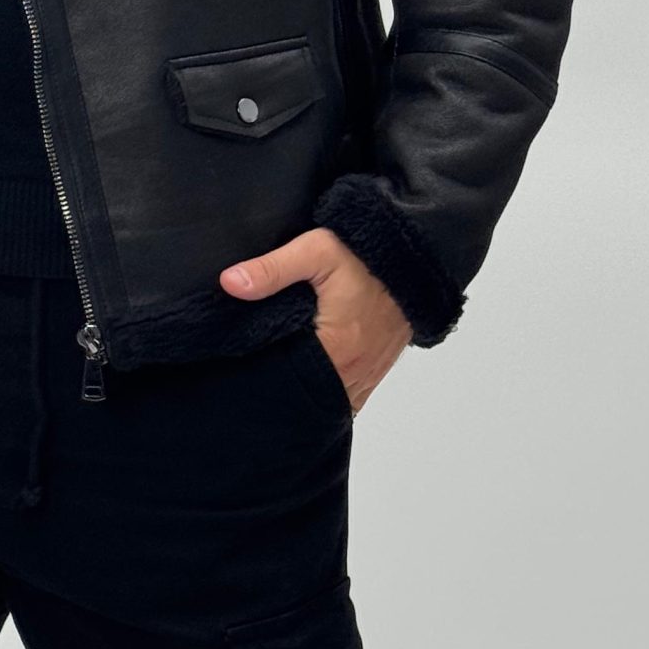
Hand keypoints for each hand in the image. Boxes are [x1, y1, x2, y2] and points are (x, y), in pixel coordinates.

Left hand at [219, 227, 411, 413]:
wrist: (418, 256)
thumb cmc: (367, 255)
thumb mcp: (317, 250)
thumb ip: (273, 269)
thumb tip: (229, 283)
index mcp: (337, 350)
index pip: (288, 382)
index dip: (264, 376)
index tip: (243, 367)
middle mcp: (355, 372)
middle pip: (308, 396)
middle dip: (283, 388)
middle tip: (256, 372)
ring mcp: (369, 375)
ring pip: (329, 398)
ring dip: (308, 390)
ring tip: (280, 373)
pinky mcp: (377, 369)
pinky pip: (348, 393)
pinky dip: (329, 388)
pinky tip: (311, 373)